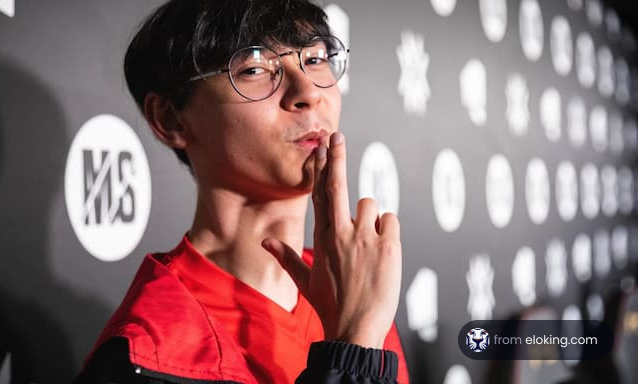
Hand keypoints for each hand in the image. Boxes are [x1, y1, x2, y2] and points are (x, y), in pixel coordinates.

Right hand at [262, 132, 401, 348]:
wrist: (355, 328)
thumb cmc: (331, 305)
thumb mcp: (306, 281)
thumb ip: (285, 256)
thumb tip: (263, 241)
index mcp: (322, 238)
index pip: (319, 194)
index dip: (320, 168)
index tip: (321, 147)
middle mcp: (340, 232)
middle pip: (337, 185)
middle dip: (336, 157)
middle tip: (336, 135)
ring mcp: (364, 237)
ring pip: (370, 205)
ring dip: (371, 219)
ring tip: (368, 248)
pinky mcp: (387, 245)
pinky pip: (391, 220)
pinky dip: (388, 230)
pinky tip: (382, 252)